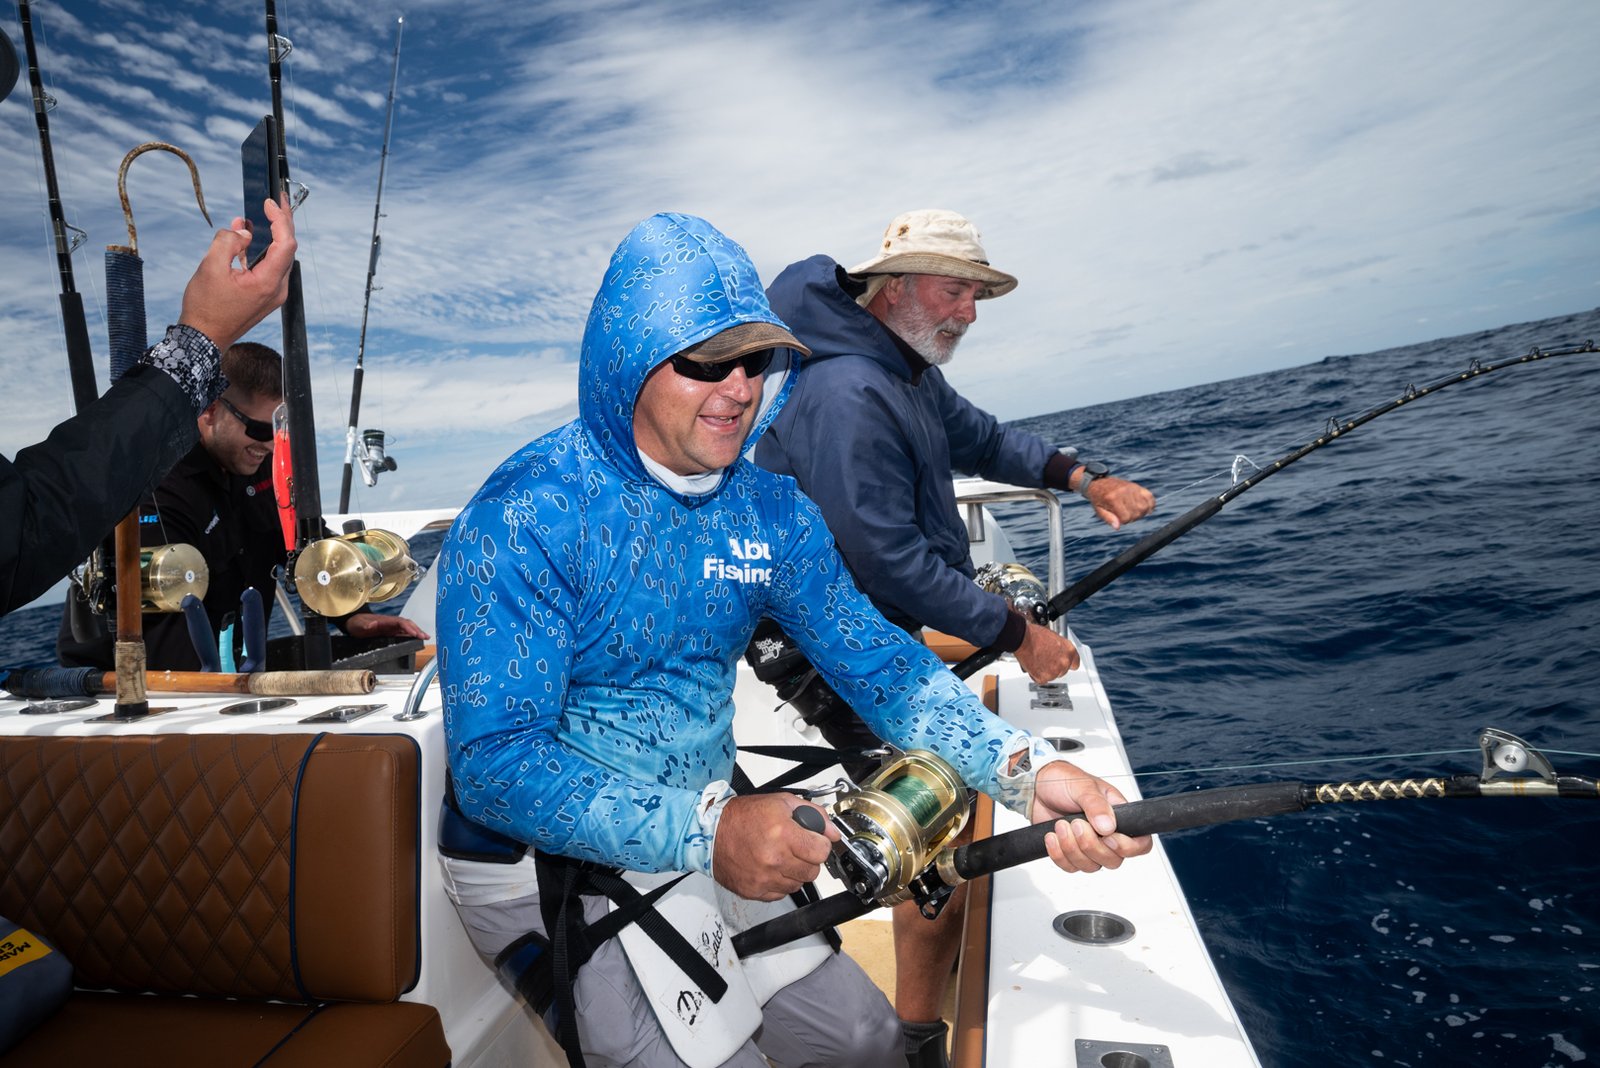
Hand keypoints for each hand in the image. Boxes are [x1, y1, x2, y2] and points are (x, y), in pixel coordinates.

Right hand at [179, 195, 296, 351]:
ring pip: (279, 257)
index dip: (280, 220)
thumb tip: (243, 232)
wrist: (203, 338)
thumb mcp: (210, 268)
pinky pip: (269, 267)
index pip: (286, 244)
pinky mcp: (265, 295)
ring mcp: (273, 294)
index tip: (269, 203)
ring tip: (260, 215)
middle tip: (274, 201)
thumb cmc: (205, 308)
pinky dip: (262, 250)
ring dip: (270, 235)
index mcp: (268, 282)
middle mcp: (277, 288)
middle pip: (287, 249)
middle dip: (282, 222)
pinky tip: (248, 238)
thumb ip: (227, 243)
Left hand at [342, 612, 429, 639]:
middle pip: (407, 624)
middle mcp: (390, 623)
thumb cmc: (356, 623)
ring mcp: (390, 627)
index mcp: (385, 620)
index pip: (401, 622)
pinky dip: (411, 634)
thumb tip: (373, 624)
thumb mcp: (359, 624)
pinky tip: (416, 638)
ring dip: (416, 631)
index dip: (409, 628)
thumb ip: (366, 624)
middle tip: (425, 637)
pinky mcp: (389, 631)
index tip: (415, 633)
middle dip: (417, 629)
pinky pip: (403, 632)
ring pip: (407, 628)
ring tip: (425, 637)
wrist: (352, 622)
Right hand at [711, 793, 835, 900]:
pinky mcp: (755, 891)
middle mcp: (774, 859)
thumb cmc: (742, 817)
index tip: (814, 841)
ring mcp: (764, 878)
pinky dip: (780, 883)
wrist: (710, 833)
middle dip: (809, 859)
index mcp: (783, 834)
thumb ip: (812, 814)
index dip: (820, 844)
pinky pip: (781, 893)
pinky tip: (770, 868)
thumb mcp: (780, 802)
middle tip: (796, 848)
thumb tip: (831, 831)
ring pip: (798, 884)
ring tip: (781, 857)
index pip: (821, 851)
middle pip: (812, 871)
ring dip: (795, 872)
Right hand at [1014, 621, 1078, 682]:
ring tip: (1037, 660)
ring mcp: (1054, 671)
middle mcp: (1064, 662)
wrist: (1023, 639)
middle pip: (1062, 671)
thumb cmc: (1035, 635)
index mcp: (1069, 651)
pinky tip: (1033, 665)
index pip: (1075, 664)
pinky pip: (1041, 679)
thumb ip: (1060, 649)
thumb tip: (1058, 653)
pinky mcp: (1043, 677)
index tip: (1064, 663)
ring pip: (1052, 676)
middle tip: (1045, 659)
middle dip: (1054, 667)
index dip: (1068, 664)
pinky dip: (1036, 675)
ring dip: (1045, 671)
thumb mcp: (1055, 638)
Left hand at [1029, 761, 1151, 872]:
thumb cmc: (1064, 780)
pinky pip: (1070, 867)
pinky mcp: (1070, 852)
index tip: (1108, 838)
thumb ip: (1096, 805)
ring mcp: (1088, 846)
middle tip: (1076, 824)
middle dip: (1092, 846)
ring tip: (1060, 825)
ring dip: (1072, 849)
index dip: (1128, 847)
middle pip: (1114, 860)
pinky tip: (1051, 836)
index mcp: (1119, 816)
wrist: (1036, 786)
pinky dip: (1059, 854)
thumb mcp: (1083, 786)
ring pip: (1091, 866)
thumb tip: (1109, 827)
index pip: (1140, 843)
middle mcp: (1107, 835)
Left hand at [1084, 477, 1154, 530]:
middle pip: (1137, 512)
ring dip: (1142, 513)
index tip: (1119, 518)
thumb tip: (1118, 527)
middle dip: (1133, 518)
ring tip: (1134, 512)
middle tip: (1127, 516)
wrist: (1098, 482)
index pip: (1126, 517)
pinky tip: (1147, 509)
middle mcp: (1124, 492)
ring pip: (1144, 506)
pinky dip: (1151, 504)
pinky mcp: (1136, 486)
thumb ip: (1108, 518)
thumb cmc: (1098, 498)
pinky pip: (1149, 496)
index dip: (1124, 521)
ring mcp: (1131, 488)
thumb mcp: (1099, 510)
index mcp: (1113, 499)